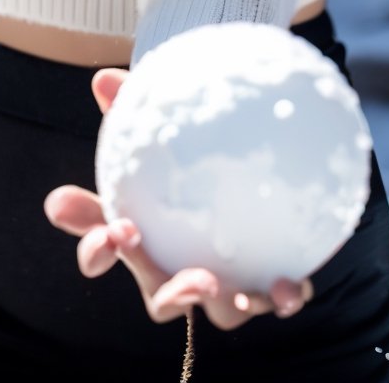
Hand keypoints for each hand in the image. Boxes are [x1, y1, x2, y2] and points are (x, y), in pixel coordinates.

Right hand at [43, 67, 314, 331]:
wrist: (242, 182)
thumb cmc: (182, 168)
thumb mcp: (152, 144)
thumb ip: (125, 113)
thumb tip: (103, 77)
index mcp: (139, 244)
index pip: (103, 256)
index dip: (99, 251)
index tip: (113, 230)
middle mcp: (177, 275)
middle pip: (163, 301)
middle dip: (173, 294)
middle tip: (189, 273)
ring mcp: (224, 289)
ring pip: (221, 312)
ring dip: (224, 302)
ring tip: (223, 281)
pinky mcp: (267, 287)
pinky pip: (276, 300)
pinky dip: (282, 298)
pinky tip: (289, 285)